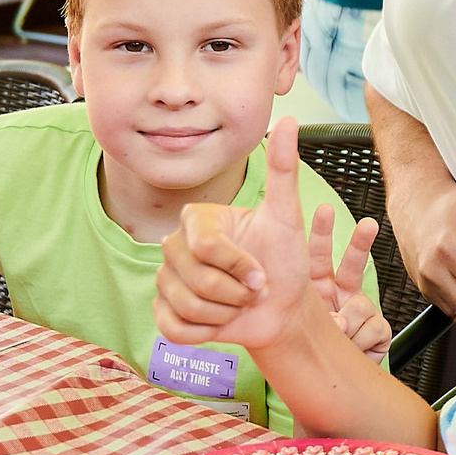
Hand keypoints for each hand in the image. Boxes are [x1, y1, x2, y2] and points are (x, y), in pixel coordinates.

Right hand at [157, 125, 322, 353]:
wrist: (282, 309)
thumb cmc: (285, 262)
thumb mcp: (288, 217)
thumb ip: (284, 169)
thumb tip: (291, 121)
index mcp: (198, 219)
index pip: (205, 248)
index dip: (239, 267)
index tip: (261, 272)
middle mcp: (175, 245)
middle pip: (195, 279)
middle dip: (236, 293)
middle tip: (253, 289)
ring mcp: (165, 280)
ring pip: (186, 306)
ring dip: (225, 314)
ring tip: (239, 304)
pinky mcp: (163, 313)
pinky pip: (174, 328)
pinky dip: (205, 333)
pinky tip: (219, 322)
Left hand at [305, 203, 389, 361]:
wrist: (334, 379)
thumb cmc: (312, 349)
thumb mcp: (302, 327)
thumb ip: (315, 319)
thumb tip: (339, 324)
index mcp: (318, 287)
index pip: (319, 256)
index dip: (321, 233)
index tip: (324, 210)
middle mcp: (341, 293)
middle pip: (352, 263)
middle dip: (360, 242)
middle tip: (369, 225)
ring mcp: (361, 310)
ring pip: (361, 307)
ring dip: (349, 326)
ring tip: (340, 339)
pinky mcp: (379, 329)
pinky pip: (374, 329)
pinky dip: (363, 341)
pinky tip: (357, 347)